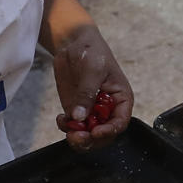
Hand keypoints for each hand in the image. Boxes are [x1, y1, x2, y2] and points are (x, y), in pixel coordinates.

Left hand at [52, 22, 132, 149]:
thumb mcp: (92, 70)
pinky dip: (66, 128)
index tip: (95, 132)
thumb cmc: (91, 52)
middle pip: (103, 135)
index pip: (120, 123)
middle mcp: (108, 110)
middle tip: (77, 136)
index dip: (109, 131)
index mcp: (121, 100)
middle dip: (91, 139)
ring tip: (67, 128)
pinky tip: (61, 119)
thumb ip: (87, 93)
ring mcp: (91, 112)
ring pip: (87, 135)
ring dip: (77, 137)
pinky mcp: (76, 110)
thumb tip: (80, 116)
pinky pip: (72, 127)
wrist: (73, 44)